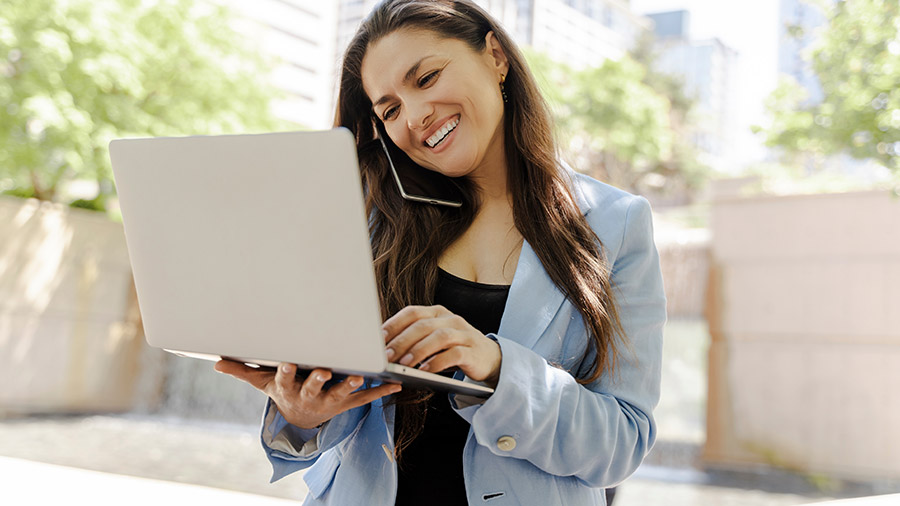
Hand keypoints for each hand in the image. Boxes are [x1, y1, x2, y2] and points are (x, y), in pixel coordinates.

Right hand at [214, 361, 400, 428]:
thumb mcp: (262, 382)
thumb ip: (242, 370)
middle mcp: (309, 395)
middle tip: (325, 371)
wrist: (302, 419)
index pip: (286, 378)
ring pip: (341, 393)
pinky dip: (380, 390)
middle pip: (314, 387)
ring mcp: (329, 400)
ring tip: (360, 374)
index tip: (289, 361)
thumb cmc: (283, 390)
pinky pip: (365, 398)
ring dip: (350, 384)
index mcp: (289, 387)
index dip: (288, 371)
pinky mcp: (347, 404)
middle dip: (319, 379)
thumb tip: (216, 362)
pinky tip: (396, 384)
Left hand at [383, 305, 501, 386]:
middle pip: (423, 325)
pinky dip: (438, 362)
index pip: (412, 313)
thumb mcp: (434, 339)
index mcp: (437, 313)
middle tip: (386, 356)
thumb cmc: (454, 348)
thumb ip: (414, 339)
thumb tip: (384, 349)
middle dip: (402, 341)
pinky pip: (454, 354)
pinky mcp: (472, 351)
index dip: (394, 324)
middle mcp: (450, 319)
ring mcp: (463, 334)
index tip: (378, 338)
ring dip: (418, 350)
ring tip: (404, 364)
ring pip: (439, 337)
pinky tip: (425, 370)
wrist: (489, 358)